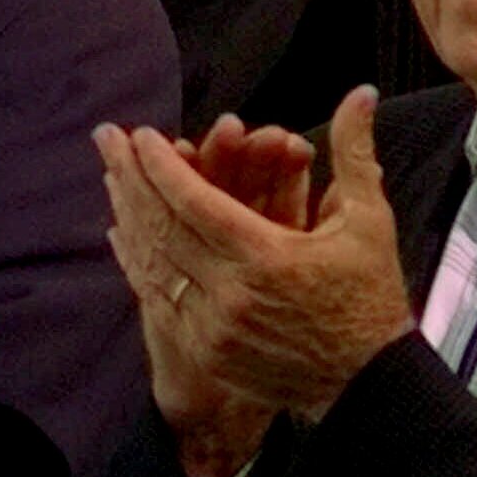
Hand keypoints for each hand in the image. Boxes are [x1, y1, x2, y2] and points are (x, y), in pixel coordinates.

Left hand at [96, 87, 414, 476]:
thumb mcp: (369, 221)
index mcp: (267, 257)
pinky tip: (121, 232)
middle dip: (129, 176)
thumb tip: (361, 92)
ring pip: (152, 262)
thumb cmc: (369, 298)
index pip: (194, 201)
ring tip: (109, 176)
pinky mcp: (205, 349)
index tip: (139, 134)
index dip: (161, 165)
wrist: (367, 384)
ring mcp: (212, 326)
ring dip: (127, 213)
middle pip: (162, 226)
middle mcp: (230, 292)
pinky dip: (137, 261)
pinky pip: (157, 298)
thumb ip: (354, 152)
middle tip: (106, 138)